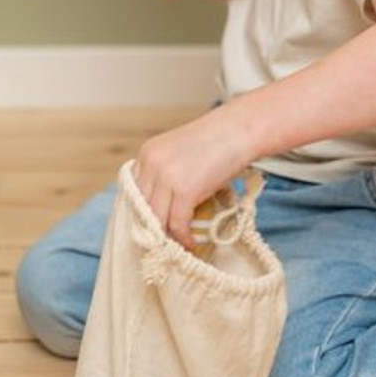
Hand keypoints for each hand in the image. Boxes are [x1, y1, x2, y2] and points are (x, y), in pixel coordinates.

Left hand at [134, 109, 249, 249]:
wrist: (241, 129)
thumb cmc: (217, 140)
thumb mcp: (181, 151)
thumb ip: (166, 172)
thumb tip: (163, 206)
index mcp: (148, 153)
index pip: (134, 191)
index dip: (143, 212)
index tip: (154, 226)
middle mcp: (151, 164)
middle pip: (142, 208)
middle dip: (153, 228)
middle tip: (165, 243)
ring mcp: (166, 176)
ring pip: (157, 219)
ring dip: (167, 238)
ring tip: (178, 247)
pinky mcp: (185, 190)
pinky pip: (177, 224)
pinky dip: (183, 238)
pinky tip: (191, 243)